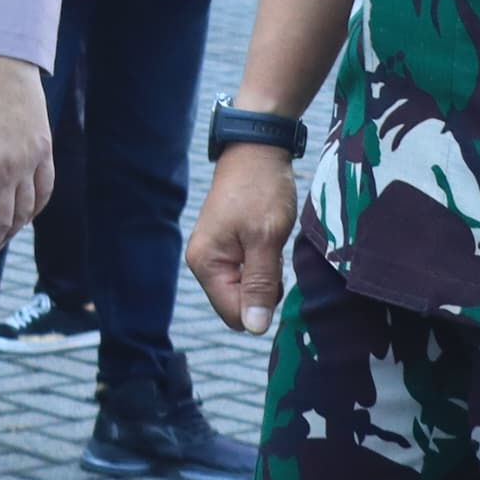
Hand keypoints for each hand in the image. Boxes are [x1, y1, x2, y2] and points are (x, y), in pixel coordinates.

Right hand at [187, 143, 299, 335]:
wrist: (257, 150)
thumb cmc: (261, 190)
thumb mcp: (265, 238)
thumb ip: (259, 285)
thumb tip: (254, 329)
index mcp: (206, 264)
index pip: (235, 315)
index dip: (261, 304)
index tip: (274, 273)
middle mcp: (205, 264)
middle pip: (240, 305)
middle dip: (263, 289)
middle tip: (272, 254)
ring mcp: (216, 255)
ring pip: (247, 290)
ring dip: (266, 275)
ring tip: (270, 244)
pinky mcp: (228, 247)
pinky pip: (249, 273)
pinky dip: (264, 264)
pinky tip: (268, 241)